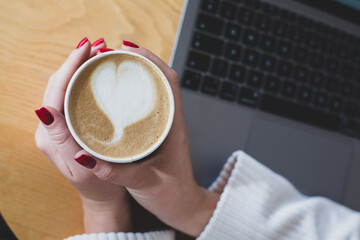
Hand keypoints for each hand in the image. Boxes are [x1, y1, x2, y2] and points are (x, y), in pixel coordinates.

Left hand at [34, 38, 130, 232]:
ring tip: (98, 53)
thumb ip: (61, 139)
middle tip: (98, 45)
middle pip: (58, 85)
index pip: (55, 92)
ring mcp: (60, 125)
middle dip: (75, 62)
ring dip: (79, 68)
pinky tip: (95, 73)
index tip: (86, 48)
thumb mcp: (81, 166)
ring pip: (65, 88)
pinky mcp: (69, 125)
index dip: (69, 67)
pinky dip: (82, 80)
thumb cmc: (98, 185)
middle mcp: (51, 127)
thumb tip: (43, 110)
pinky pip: (72, 96)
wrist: (102, 197)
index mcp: (50, 135)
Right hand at [72, 41, 219, 236]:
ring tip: (114, 67)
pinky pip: (149, 104)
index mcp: (174, 126)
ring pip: (155, 90)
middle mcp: (172, 121)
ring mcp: (166, 126)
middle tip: (113, 55)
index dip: (151, 60)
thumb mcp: (143, 182)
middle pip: (161, 79)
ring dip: (138, 75)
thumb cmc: (170, 194)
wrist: (184, 206)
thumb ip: (115, 171)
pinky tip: (119, 94)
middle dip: (140, 61)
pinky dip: (136, 92)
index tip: (128, 49)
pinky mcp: (159, 133)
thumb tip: (83, 157)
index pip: (169, 81)